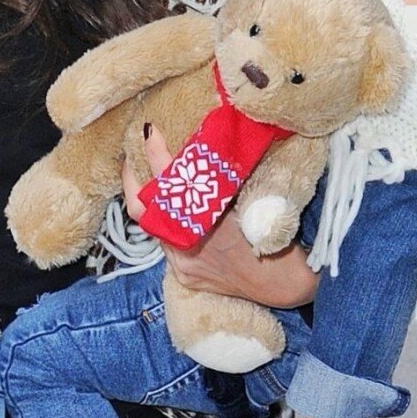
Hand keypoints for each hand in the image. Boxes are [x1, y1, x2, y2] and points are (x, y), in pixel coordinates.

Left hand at [121, 125, 318, 307]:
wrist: (285, 285)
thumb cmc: (278, 238)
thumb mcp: (256, 201)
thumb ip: (225, 182)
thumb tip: (208, 153)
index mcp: (208, 225)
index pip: (170, 184)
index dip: (156, 156)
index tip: (149, 132)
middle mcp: (189, 248)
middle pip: (144, 211)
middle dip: (132, 181)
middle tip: (131, 156)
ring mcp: (183, 265)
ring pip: (154, 229)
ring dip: (151, 204)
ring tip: (148, 178)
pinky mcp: (185, 277)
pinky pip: (168, 246)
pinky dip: (168, 226)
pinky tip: (175, 212)